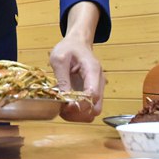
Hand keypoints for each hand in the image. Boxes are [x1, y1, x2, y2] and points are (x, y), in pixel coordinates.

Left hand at [50, 1, 105, 121]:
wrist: (77, 43)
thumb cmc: (68, 48)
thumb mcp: (59, 59)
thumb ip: (62, 79)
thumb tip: (64, 99)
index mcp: (92, 70)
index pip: (92, 94)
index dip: (80, 104)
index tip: (65, 106)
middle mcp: (99, 82)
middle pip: (96, 108)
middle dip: (79, 114)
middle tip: (63, 110)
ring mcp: (97, 88)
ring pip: (93, 112)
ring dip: (79, 116)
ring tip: (63, 110)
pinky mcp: (92, 92)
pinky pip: (89, 108)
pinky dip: (79, 113)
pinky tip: (67, 108)